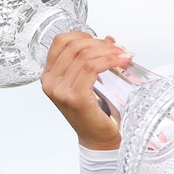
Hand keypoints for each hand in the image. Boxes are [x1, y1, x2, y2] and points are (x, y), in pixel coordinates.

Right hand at [40, 31, 132, 149]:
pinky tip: (120, 63)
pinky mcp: (75, 97)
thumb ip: (94, 59)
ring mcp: (60, 90)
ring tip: (123, 56)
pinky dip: (109, 61)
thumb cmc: (95, 110)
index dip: (83, 35)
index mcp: (49, 75)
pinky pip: (92, 68)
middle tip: (119, 49)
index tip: (102, 41)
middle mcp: (50, 82)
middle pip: (74, 46)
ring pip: (85, 56)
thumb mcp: (89, 80)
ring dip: (108, 52)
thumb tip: (110, 39)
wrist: (98, 138)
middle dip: (100, 43)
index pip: (60, 41)